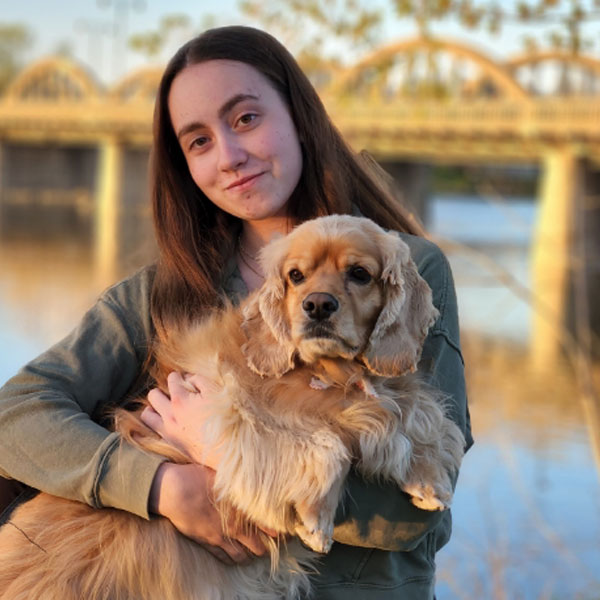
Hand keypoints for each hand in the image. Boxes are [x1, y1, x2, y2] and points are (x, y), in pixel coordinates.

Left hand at [141, 371, 221, 468]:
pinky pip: (151, 431)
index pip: (172, 379)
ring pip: (147, 414)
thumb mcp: (215, 392)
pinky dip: (155, 423)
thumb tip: (188, 378)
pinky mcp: (170, 443)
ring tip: (166, 407)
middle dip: (162, 391)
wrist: (226, 449)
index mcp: (180, 400)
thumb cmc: (224, 420)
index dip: (180, 376)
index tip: (186, 380)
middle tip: (175, 394)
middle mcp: (169, 415)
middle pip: (153, 395)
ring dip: (154, 408)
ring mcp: (168, 430)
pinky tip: (167, 422)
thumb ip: (199, 380)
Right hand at [149, 462, 276, 563]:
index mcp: (241, 509)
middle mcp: (234, 527)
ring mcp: (220, 537)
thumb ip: (242, 479)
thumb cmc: (199, 476)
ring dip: (250, 555)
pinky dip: (233, 559)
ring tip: (256, 551)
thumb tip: (257, 472)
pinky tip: (237, 556)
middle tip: (271, 542)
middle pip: (258, 547)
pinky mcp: (207, 543)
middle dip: (266, 546)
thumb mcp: (225, 473)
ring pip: (242, 557)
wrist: (174, 489)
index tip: (284, 528)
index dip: (278, 529)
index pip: (268, 525)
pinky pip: (224, 558)